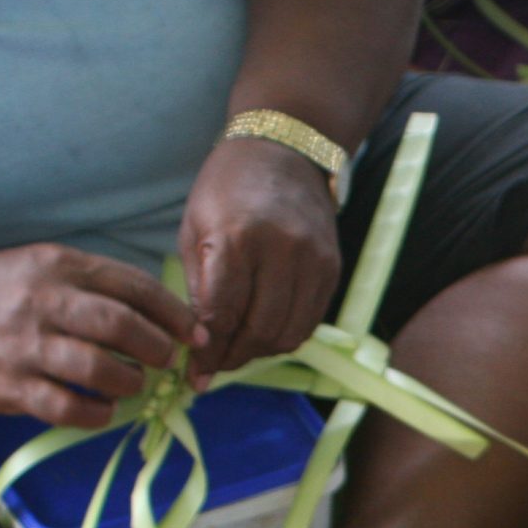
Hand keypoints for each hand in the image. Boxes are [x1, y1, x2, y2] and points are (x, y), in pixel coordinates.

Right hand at [0, 245, 195, 424]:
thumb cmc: (1, 294)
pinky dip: (97, 414)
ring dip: (130, 382)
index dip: (173, 313)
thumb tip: (167, 316)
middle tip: (166, 360)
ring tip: (133, 383)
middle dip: (157, 348)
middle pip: (121, 326)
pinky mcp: (9, 386)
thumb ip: (99, 285)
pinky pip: (67, 408)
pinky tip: (103, 409)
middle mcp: (41, 302)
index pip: (133, 286)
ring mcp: (24, 346)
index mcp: (57, 265)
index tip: (195, 333)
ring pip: (99, 370)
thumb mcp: (45, 267)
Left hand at [177, 134, 342, 381]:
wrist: (284, 152)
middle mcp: (281, 251)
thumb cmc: (227, 188)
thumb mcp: (195, 229)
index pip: (223, 314)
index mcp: (237, 238)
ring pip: (288, 333)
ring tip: (237, 352)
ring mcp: (313, 261)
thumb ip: (198, 288)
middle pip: (258, 329)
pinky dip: (285, 336)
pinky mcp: (332, 269)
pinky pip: (309, 321)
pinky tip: (264, 333)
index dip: (208, 352)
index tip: (195, 376)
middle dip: (232, 357)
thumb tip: (199, 344)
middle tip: (213, 369)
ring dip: (259, 351)